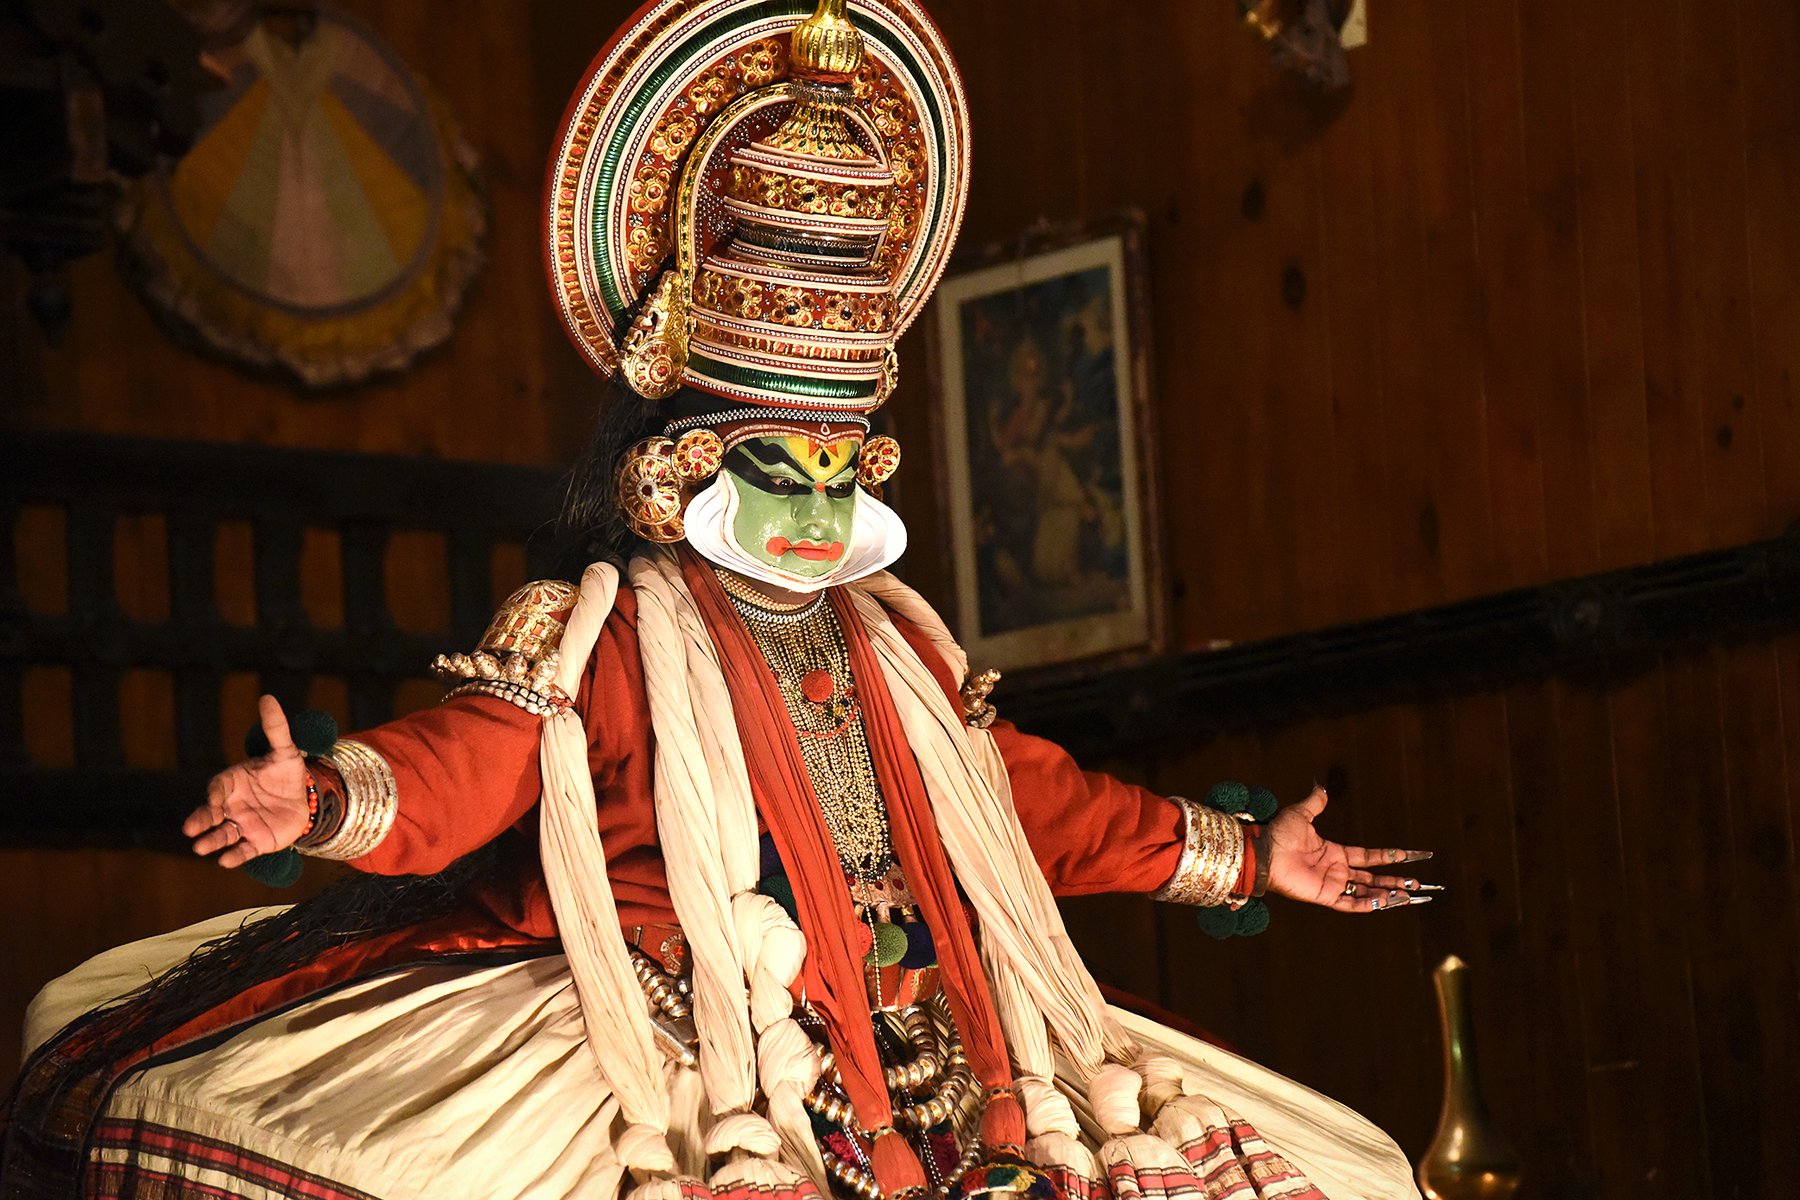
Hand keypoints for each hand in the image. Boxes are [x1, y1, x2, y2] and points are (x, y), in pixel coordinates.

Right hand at [182, 695, 311, 867]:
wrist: (305, 799)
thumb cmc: (286, 773)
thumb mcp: (285, 750)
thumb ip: (276, 728)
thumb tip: (267, 697)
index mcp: (232, 783)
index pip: (217, 789)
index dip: (215, 795)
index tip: (215, 800)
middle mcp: (230, 806)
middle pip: (211, 814)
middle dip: (201, 821)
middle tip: (190, 830)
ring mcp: (241, 825)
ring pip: (222, 835)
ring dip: (212, 841)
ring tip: (201, 848)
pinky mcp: (255, 842)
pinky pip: (243, 850)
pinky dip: (234, 856)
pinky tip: (226, 861)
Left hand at [1264, 786, 1437, 911]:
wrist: (1264, 851)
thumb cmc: (1279, 834)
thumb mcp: (1301, 814)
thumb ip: (1314, 803)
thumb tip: (1322, 788)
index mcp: (1334, 853)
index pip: (1370, 856)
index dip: (1391, 856)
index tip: (1412, 855)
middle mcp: (1336, 870)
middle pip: (1374, 877)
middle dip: (1397, 881)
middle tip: (1420, 884)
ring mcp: (1332, 884)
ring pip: (1368, 892)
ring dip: (1390, 894)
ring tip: (1412, 895)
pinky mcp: (1325, 896)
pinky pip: (1352, 902)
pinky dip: (1370, 903)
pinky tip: (1389, 902)